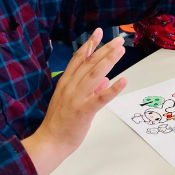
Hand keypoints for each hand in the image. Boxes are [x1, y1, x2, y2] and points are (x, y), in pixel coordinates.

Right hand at [22, 29, 125, 174]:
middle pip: (89, 63)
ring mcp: (76, 98)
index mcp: (65, 82)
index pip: (78, 58)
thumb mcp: (71, 101)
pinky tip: (123, 80)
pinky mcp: (84, 111)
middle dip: (105, 49)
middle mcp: (70, 86)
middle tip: (118, 40)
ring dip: (109, 61)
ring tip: (121, 51)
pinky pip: (100, 98)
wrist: (50, 142)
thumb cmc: (60, 122)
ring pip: (94, 74)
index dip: (89, 44)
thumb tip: (104, 80)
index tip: (99, 32)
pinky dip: (112, 88)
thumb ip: (87, 89)